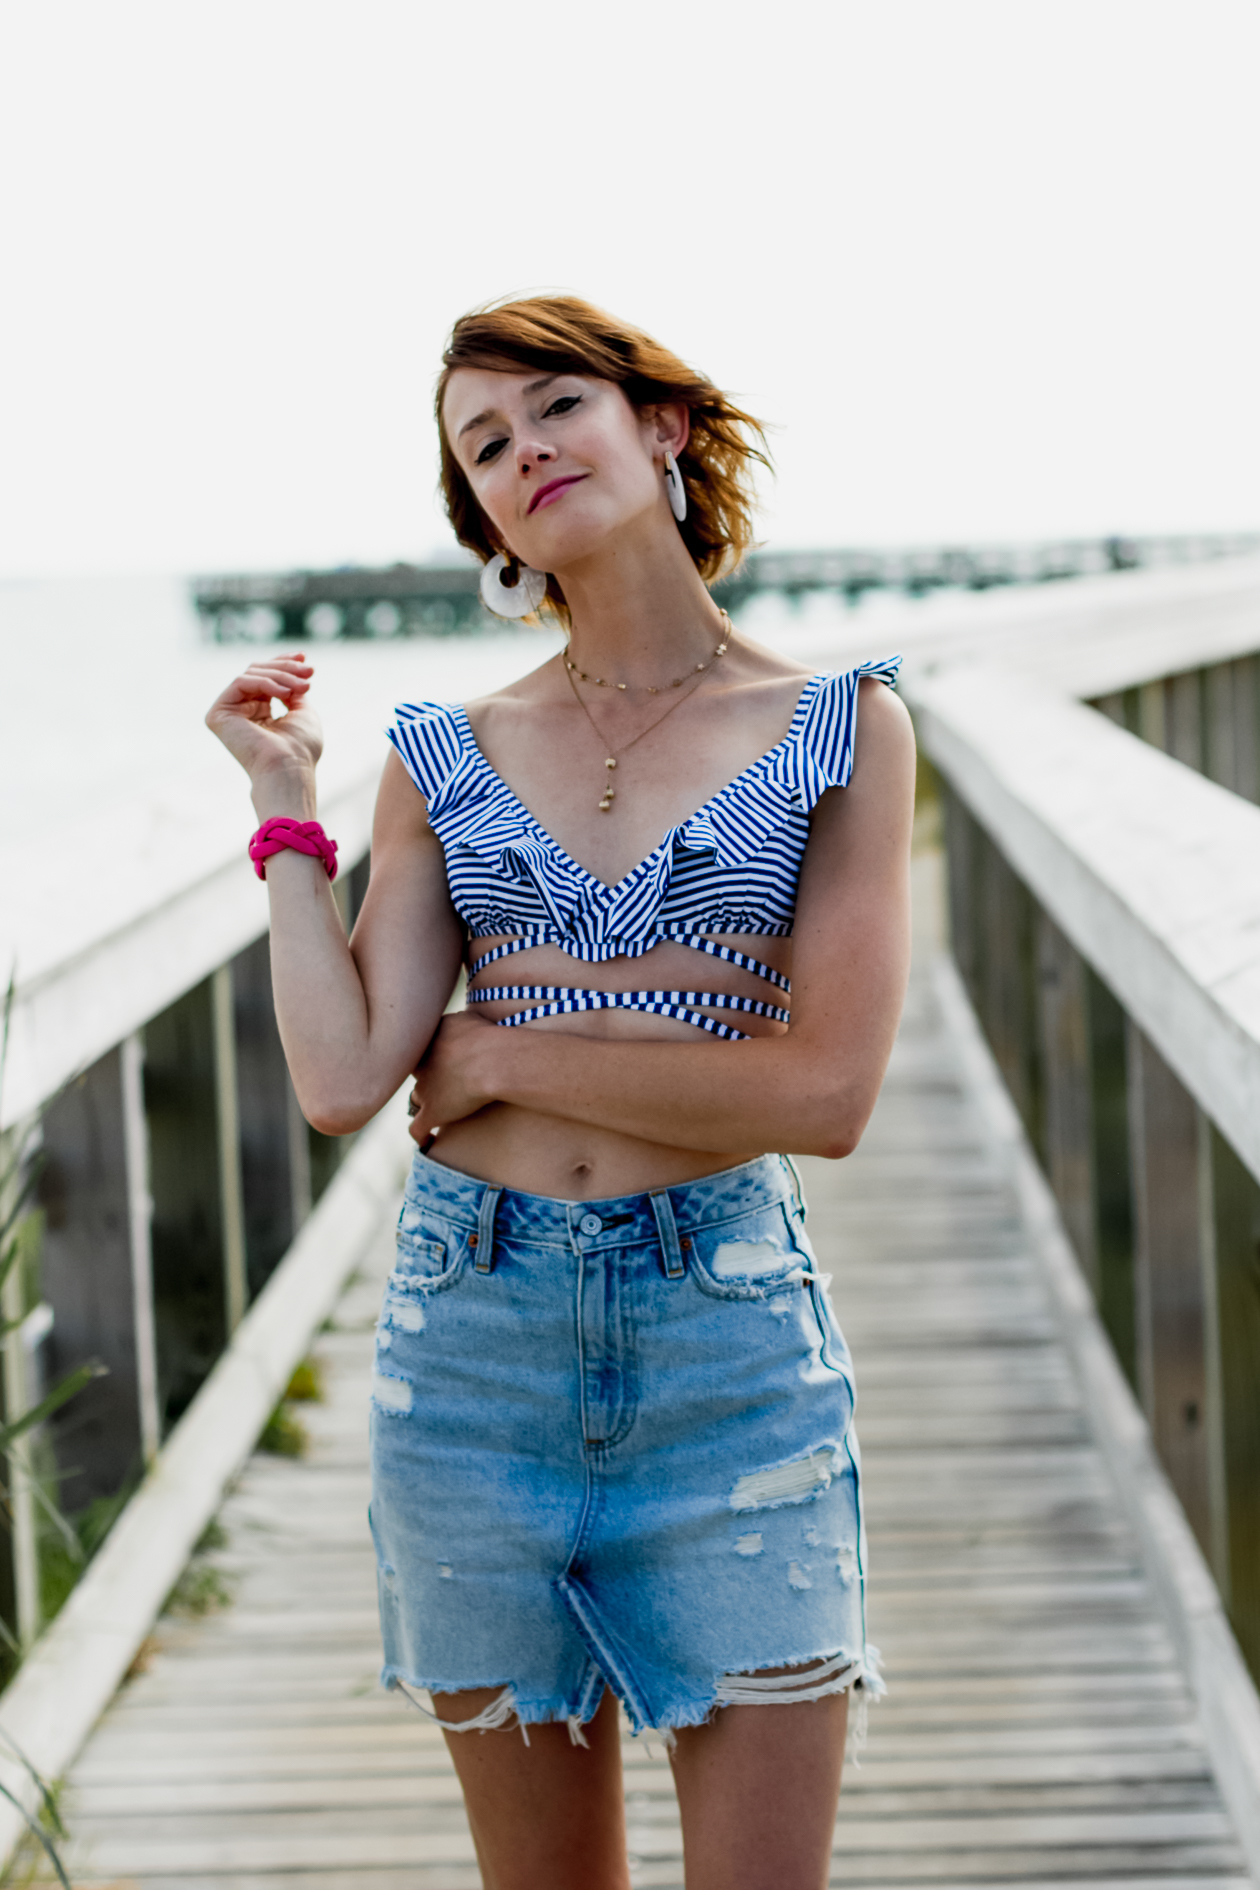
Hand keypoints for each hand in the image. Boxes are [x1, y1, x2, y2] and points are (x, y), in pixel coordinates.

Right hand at [205, 653, 321, 788]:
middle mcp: (241, 712)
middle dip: (286, 668)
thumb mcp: (302, 711)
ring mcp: (228, 713)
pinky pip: (241, 682)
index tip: (305, 658)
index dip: (284, 664)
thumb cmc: (300, 748)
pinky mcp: (218, 714)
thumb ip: (292, 690)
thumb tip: (291, 671)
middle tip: (310, 671)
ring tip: (303, 687)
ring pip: (251, 674)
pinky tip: (284, 693)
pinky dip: (265, 682)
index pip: (266, 678)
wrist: (289, 769)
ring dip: (281, 675)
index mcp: (259, 714)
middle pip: (258, 672)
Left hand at [407, 1010, 499, 1143]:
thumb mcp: (466, 1018)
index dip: (432, 1054)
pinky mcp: (433, 1113)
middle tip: (445, 1079)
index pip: (422, 1048)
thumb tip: (456, 1027)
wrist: (491, 1060)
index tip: (446, 1057)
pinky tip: (427, 1142)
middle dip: (426, 1076)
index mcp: (427, 1042)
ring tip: (439, 1107)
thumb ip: (454, 1023)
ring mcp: (424, 1091)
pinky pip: (418, 1129)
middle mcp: (420, 1066)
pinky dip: (421, 1136)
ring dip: (424, 1102)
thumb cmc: (486, 1036)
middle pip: (416, 1073)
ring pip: (416, 1099)